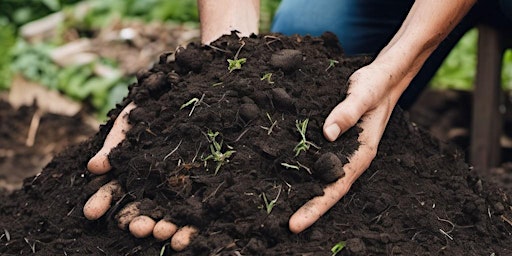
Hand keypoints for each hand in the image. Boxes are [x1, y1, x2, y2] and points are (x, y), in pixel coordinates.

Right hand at [84, 102, 196, 251]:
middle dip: (136, 221)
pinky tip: (182, 239)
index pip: (114, 191)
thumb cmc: (153, 105)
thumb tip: (94, 166)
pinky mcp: (203, 188)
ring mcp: (178, 187)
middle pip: (141, 208)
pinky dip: (189, 228)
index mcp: (132, 171)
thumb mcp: (132, 121)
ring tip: (158, 232)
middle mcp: (153, 184)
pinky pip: (196, 212)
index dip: (102, 201)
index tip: (91, 212)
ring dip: (162, 227)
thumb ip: (116, 144)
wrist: (187, 91)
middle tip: (133, 227)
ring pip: (168, 214)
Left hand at [289, 64, 401, 232]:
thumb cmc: (376, 85)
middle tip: (285, 226)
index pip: (336, 187)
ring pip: (322, 177)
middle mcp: (351, 157)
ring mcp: (343, 150)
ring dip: (304, 192)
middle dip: (308, 208)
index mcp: (361, 153)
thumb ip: (346, 113)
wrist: (383, 77)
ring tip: (280, 206)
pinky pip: (318, 160)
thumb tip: (326, 134)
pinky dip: (303, 170)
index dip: (316, 206)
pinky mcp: (335, 141)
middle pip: (328, 189)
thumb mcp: (363, 94)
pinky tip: (286, 174)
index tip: (295, 224)